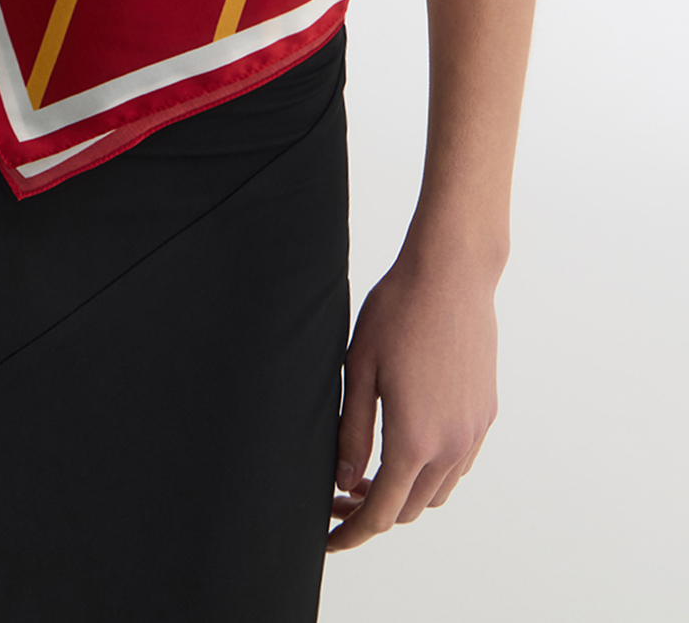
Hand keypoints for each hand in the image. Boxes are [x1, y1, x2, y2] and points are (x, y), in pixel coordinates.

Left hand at [326, 249, 498, 551]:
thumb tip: (343, 480)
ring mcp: (473, 432)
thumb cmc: (398, 313)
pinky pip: (458, 465)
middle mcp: (451, 446)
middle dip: (372, 512)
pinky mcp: (486, 414)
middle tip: (338, 494)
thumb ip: (351, 431)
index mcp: (414, 440)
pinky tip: (405, 445)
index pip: (381, 513)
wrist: (452, 274)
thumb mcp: (357, 369)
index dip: (351, 534)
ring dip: (404, 494)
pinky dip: (430, 472)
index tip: (328, 541)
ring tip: (368, 472)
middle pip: (409, 509)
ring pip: (437, 492)